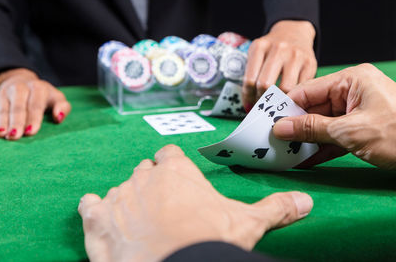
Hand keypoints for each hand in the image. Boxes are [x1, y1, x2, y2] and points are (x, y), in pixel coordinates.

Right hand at [0, 68, 70, 139]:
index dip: (33, 119)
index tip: (31, 132)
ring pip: (4, 108)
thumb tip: (58, 117)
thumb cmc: (44, 96)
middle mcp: (21, 88)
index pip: (36, 105)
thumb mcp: (57, 98)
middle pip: (18, 107)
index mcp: (38, 88)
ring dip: (3, 122)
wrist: (22, 81)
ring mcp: (6, 92)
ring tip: (2, 134)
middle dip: (17, 122)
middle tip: (15, 136)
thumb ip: (63, 107)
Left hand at [78, 144, 312, 261]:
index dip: (173, 167)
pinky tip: (103, 220)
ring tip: (139, 222)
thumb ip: (275, 208)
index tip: (178, 180)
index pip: (169, 155)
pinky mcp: (97, 221)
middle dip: (152, 184)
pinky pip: (90, 205)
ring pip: (119, 189)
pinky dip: (95, 211)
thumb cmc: (208, 242)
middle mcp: (144, 177)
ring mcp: (118, 197)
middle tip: (163, 207)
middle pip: (144, 171)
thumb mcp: (246, 225)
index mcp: (176, 171)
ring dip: (127, 200)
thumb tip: (306, 201)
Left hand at [243, 20, 316, 110]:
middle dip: (262, 100)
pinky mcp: (310, 63)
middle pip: (266, 85)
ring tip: (274, 105)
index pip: (250, 80)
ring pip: (285, 89)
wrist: (294, 33)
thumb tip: (249, 106)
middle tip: (262, 107)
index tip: (249, 105)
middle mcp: (278, 49)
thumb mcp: (257, 55)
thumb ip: (251, 76)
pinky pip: (301, 88)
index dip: (248, 97)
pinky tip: (288, 100)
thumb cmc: (271, 50)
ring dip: (278, 101)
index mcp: (260, 47)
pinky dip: (294, 97)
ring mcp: (296, 55)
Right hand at [273, 63, 395, 168]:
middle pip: (313, 107)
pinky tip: (304, 159)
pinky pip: (334, 136)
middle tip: (273, 140)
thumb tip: (281, 128)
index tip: (267, 121)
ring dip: (306, 139)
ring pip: (322, 124)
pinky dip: (321, 148)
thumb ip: (312, 128)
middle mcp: (353, 92)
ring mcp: (357, 111)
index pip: (308, 90)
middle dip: (294, 126)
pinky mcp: (361, 130)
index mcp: (352, 80)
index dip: (286, 106)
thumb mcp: (350, 131)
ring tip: (285, 152)